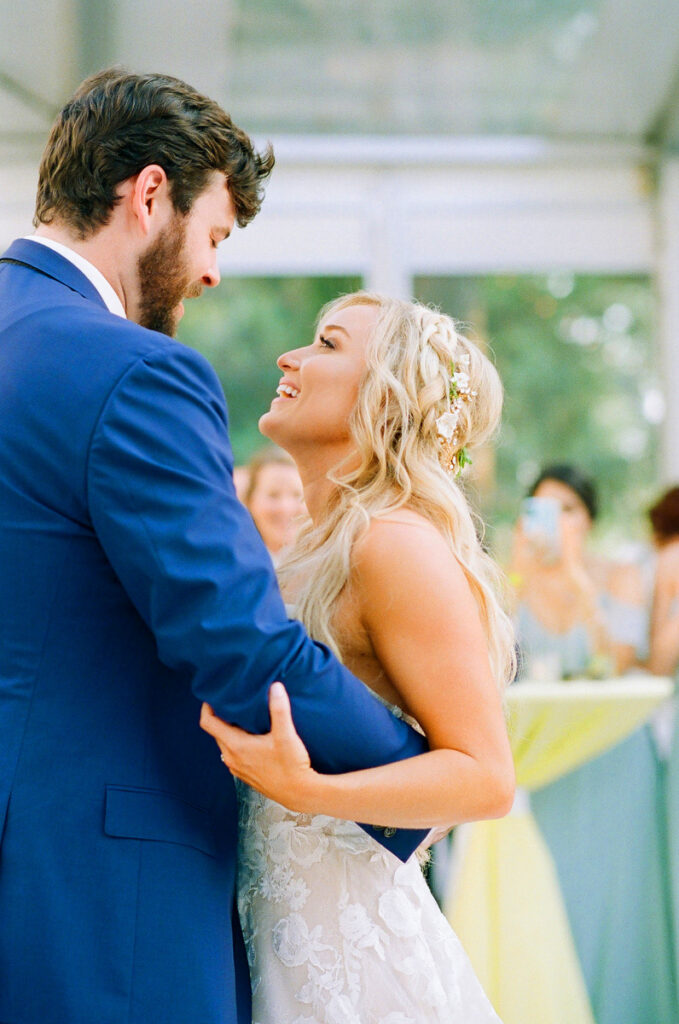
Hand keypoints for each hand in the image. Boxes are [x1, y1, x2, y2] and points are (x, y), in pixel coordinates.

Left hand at [200, 683, 318, 812]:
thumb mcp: (286, 735)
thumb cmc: (291, 766)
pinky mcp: (245, 775)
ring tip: (244, 718)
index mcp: (235, 746)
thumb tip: (275, 686)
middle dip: (221, 716)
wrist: (299, 794)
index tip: (214, 696)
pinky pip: (234, 754)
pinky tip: (254, 739)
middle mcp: (231, 758)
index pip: (208, 723)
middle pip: (217, 732)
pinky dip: (238, 743)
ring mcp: (237, 768)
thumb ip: (279, 709)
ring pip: (226, 744)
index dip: (207, 707)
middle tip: (234, 702)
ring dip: (231, 731)